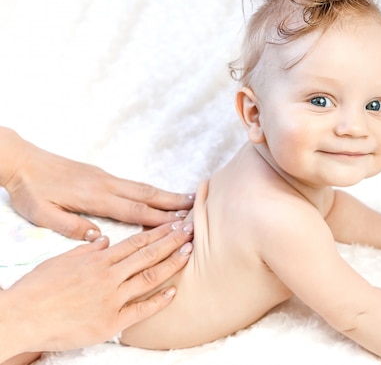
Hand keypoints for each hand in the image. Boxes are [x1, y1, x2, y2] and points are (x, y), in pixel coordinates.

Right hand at [0, 221, 193, 359]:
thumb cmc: (37, 289)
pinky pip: (140, 310)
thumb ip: (87, 250)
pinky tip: (174, 292)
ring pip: (149, 277)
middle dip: (172, 241)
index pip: (136, 241)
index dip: (159, 232)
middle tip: (192, 230)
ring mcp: (111, 298)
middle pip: (148, 254)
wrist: (23, 316)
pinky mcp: (110, 321)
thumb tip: (104, 240)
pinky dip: (158, 301)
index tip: (176, 224)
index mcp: (98, 259)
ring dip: (171, 264)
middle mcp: (109, 276)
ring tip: (189, 252)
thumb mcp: (61, 260)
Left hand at [1, 129, 193, 239]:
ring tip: (187, 198)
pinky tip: (158, 195)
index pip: (133, 210)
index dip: (159, 218)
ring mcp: (105, 177)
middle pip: (146, 194)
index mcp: (94, 197)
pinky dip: (151, 190)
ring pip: (142, 187)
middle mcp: (105, 184)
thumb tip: (99, 237)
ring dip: (166, 194)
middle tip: (196, 206)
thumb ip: (71, 226)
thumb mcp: (42, 214)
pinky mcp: (101, 174)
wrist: (21, 161)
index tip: (180, 222)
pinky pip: (132, 183)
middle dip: (173, 202)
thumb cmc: (30, 190)